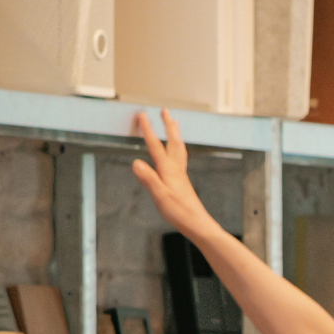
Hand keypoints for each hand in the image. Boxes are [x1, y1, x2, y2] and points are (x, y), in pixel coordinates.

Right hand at [127, 111, 220, 244]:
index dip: (148, 129)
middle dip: (167, 124)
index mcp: (168, 170)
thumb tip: (136, 162)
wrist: (197, 223)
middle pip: (172, 141)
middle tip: (164, 110)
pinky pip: (180, 157)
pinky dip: (177, 148)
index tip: (142, 115)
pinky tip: (176, 152)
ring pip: (179, 148)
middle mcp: (176, 168)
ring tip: (174, 123)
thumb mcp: (160, 196)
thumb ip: (148, 179)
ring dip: (175, 133)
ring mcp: (181, 174)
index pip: (155, 145)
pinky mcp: (182, 181)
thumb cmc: (179, 212)